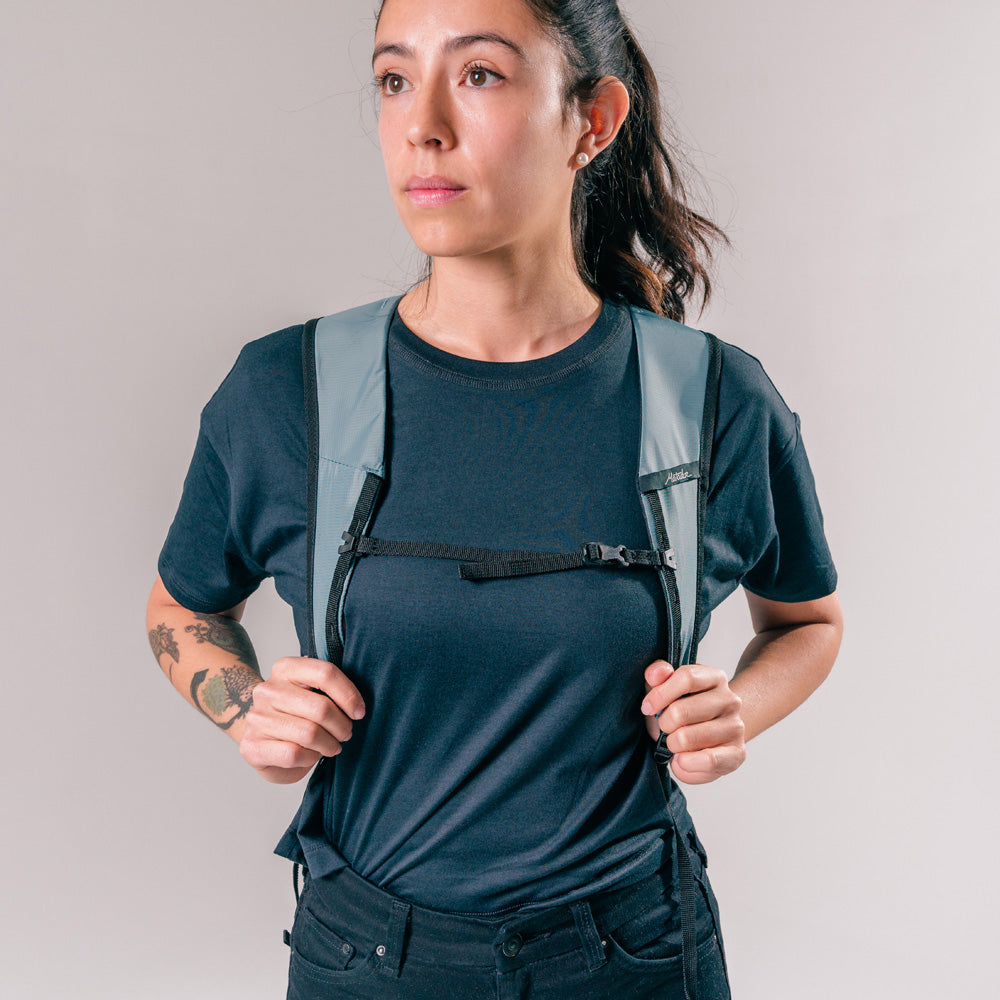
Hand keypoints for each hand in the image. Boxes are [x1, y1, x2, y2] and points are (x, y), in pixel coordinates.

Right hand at [239, 656, 366, 783]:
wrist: (260, 736)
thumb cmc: (294, 714)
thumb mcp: (311, 692)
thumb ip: (329, 688)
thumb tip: (358, 704)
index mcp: (285, 668)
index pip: (325, 673)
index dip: (349, 695)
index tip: (359, 712)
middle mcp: (267, 690)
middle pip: (321, 707)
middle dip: (342, 725)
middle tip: (346, 733)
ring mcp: (257, 718)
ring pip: (309, 733)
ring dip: (329, 744)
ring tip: (333, 746)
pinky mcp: (252, 746)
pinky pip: (294, 754)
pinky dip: (310, 758)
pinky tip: (312, 755)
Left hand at [640, 660, 745, 784]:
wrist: (717, 731)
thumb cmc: (687, 707)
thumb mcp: (669, 686)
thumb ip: (658, 674)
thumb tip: (655, 674)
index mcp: (715, 677)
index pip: (686, 677)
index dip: (660, 694)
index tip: (648, 707)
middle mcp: (730, 700)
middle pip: (680, 711)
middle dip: (663, 724)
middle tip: (665, 728)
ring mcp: (735, 727)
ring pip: (687, 738)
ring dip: (672, 744)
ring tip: (675, 743)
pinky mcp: (737, 753)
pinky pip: (707, 761)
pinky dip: (686, 764)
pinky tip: (683, 759)